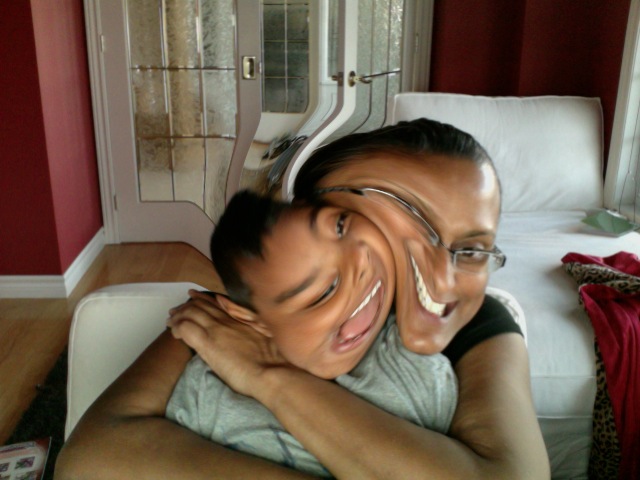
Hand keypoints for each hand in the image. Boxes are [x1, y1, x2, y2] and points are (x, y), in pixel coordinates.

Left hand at [167, 290, 289, 397]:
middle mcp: (227, 320)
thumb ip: (256, 327)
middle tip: (176, 310)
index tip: (194, 295)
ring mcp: (217, 329)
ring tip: (171, 320)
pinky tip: (174, 332)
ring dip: (178, 316)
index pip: (217, 302)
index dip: (203, 298)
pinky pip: (185, 328)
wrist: (272, 372)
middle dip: (186, 306)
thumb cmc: (275, 359)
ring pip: (190, 314)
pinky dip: (177, 327)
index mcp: (241, 318)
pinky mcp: (208, 343)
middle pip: (201, 305)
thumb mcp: (268, 335)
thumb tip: (249, 327)